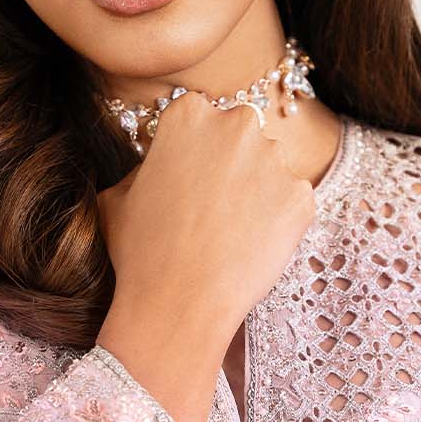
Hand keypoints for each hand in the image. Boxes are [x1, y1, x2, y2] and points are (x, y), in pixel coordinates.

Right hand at [96, 89, 315, 331]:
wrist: (179, 307)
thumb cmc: (142, 254)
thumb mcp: (119, 196)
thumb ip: (143, 165)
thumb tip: (162, 165)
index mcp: (189, 114)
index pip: (197, 117)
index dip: (191, 150)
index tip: (187, 178)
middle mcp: (237, 125)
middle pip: (240, 136)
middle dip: (230, 163)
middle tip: (211, 209)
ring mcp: (275, 160)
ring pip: (269, 168)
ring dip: (256, 192)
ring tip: (230, 234)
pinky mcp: (301, 197)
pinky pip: (291, 203)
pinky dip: (277, 223)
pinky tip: (250, 248)